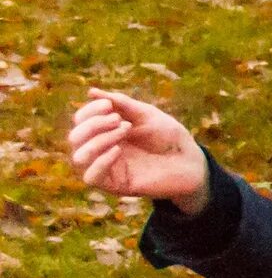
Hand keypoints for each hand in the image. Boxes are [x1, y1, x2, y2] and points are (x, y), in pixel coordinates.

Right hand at [66, 89, 210, 214]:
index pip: (80, 121)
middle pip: (74, 137)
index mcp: (106, 131)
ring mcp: (107, 167)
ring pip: (79, 157)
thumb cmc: (169, 136)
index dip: (89, 111)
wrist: (190, 160)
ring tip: (124, 131)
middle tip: (119, 120)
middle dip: (94, 124)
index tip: (110, 105)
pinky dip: (100, 161)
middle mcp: (102, 149)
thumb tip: (92, 92)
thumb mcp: (145, 114)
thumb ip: (120, 103)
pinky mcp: (115, 185)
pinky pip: (90, 177)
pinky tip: (118, 150)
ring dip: (98, 141)